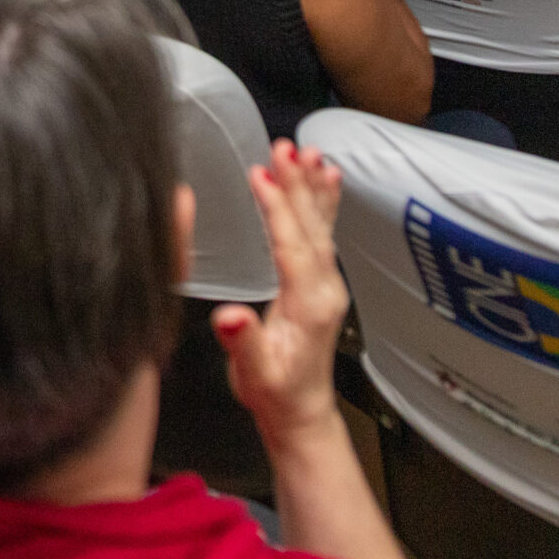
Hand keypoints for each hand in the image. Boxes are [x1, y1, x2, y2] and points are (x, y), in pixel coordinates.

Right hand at [212, 139, 349, 445]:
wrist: (299, 413)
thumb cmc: (273, 393)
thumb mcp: (254, 375)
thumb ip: (244, 344)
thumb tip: (231, 318)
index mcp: (308, 303)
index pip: (292, 245)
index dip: (277, 208)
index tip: (260, 173)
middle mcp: (324, 287)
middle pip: (310, 226)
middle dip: (297, 184)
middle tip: (285, 146)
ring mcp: (326, 283)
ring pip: (320, 225)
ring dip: (312, 187)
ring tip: (308, 151)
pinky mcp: (321, 281)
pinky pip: (323, 232)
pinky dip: (322, 202)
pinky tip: (324, 178)